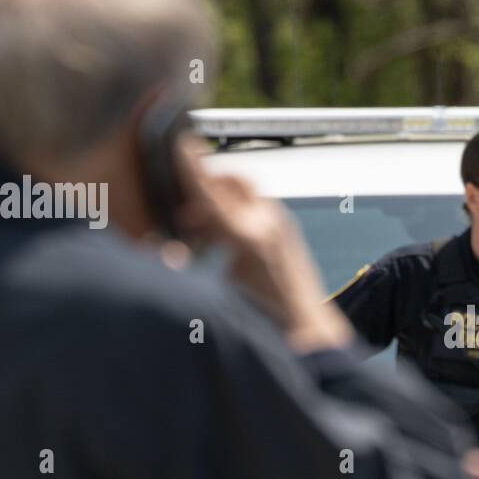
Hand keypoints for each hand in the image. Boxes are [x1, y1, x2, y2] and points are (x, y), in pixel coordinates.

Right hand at [172, 138, 351, 351]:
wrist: (312, 337)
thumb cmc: (267, 325)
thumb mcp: (220, 295)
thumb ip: (191, 268)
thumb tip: (166, 252)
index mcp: (248, 240)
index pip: (211, 192)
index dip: (191, 166)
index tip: (180, 141)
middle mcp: (269, 226)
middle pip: (234, 179)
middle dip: (207, 180)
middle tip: (182, 201)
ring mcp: (282, 228)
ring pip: (244, 194)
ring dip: (218, 201)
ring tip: (194, 229)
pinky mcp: (289, 236)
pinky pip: (256, 210)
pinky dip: (234, 215)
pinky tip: (218, 244)